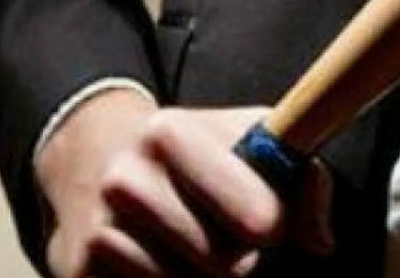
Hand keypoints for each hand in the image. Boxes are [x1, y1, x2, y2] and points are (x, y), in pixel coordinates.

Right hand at [36, 90, 332, 277]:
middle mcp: (126, 180)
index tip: (266, 215)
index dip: (274, 222)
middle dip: (239, 253)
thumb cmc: (195, 149)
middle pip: (227, 264)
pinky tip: (158, 255)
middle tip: (222, 227)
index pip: (259, 217)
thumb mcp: (251, 135)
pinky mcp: (78, 271)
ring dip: (202, 273)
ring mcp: (99, 230)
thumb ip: (301, 175)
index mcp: (170, 135)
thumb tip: (321, 242)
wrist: (95, 155)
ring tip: (188, 237)